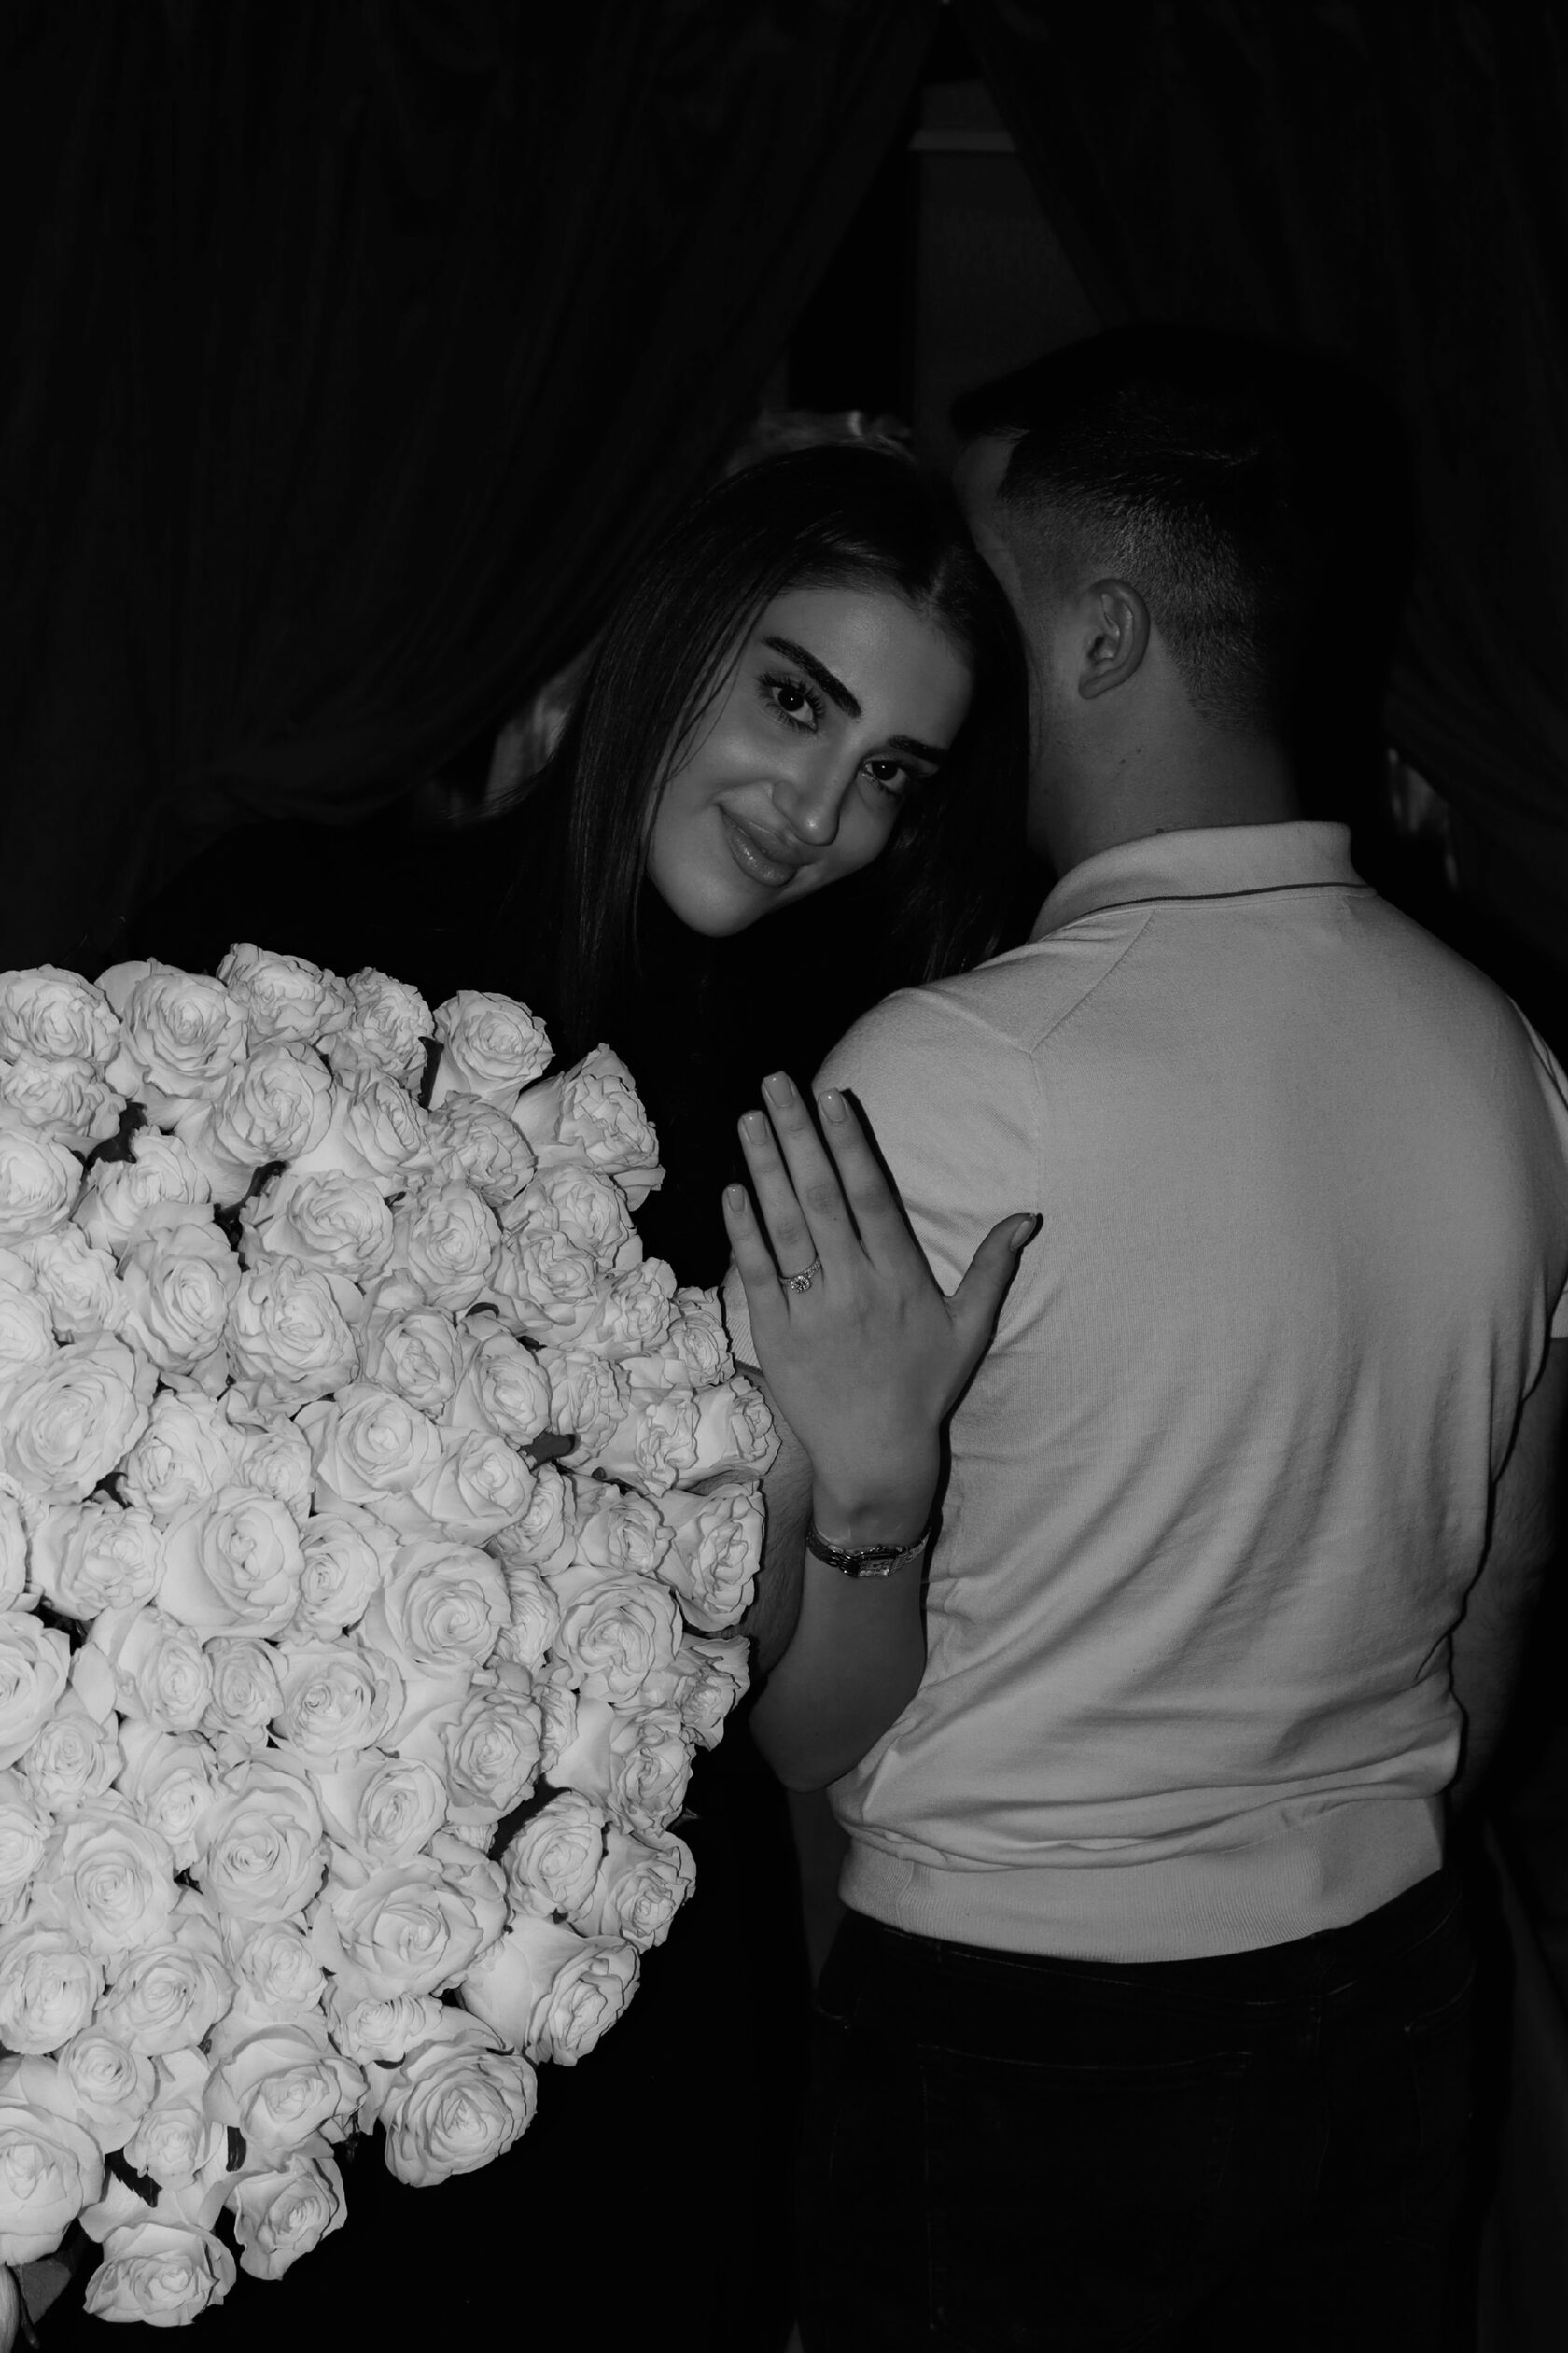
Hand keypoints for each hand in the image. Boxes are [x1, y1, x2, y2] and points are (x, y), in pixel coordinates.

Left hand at [722, 1072, 1035, 1540]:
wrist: (877, 1456)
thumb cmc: (925, 1388)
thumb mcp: (970, 1329)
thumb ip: (993, 1268)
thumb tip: (1028, 1218)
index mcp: (901, 1277)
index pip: (871, 1195)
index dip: (851, 1143)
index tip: (832, 1097)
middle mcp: (855, 1286)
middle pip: (821, 1196)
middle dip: (797, 1135)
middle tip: (776, 1082)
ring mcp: (812, 1310)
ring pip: (784, 1226)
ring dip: (764, 1168)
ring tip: (750, 1118)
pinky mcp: (776, 1335)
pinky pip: (756, 1274)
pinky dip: (743, 1232)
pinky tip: (734, 1189)